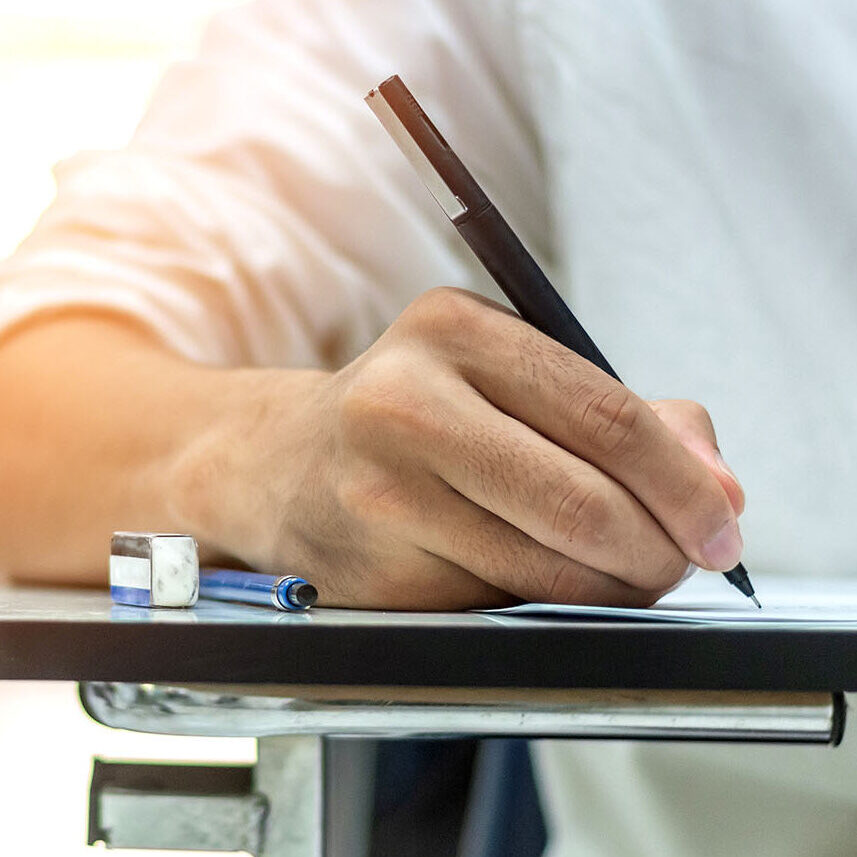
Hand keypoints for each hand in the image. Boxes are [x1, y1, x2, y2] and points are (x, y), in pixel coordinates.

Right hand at [172, 288, 744, 608]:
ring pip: (545, 569)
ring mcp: (380, 492)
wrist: (281, 463)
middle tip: (681, 561)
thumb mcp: (507, 378)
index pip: (602, 412)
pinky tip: (543, 580)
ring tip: (623, 572)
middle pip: (580, 499)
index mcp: (453, 332)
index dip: (679, 481)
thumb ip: (625, 416)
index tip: (720, 522)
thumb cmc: (411, 418)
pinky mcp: (372, 570)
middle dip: (656, 549)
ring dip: (610, 586)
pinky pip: (498, 605)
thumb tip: (717, 484)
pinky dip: (546, 605)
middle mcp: (405, 403)